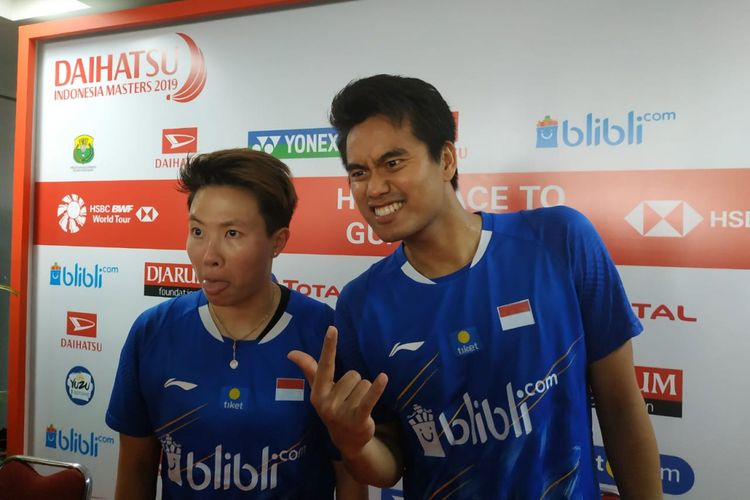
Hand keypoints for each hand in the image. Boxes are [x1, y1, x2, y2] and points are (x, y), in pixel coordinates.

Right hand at [288, 326, 387, 458]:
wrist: (346, 440)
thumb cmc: (333, 408)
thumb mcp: (320, 390)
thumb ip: (309, 369)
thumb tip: (291, 353)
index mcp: (318, 392)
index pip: (324, 365)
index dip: (329, 346)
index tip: (332, 328)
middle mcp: (327, 402)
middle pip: (353, 375)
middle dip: (356, 384)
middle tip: (351, 400)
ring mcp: (341, 412)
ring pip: (363, 384)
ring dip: (365, 392)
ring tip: (358, 406)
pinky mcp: (358, 420)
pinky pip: (369, 398)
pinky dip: (376, 389)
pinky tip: (383, 378)